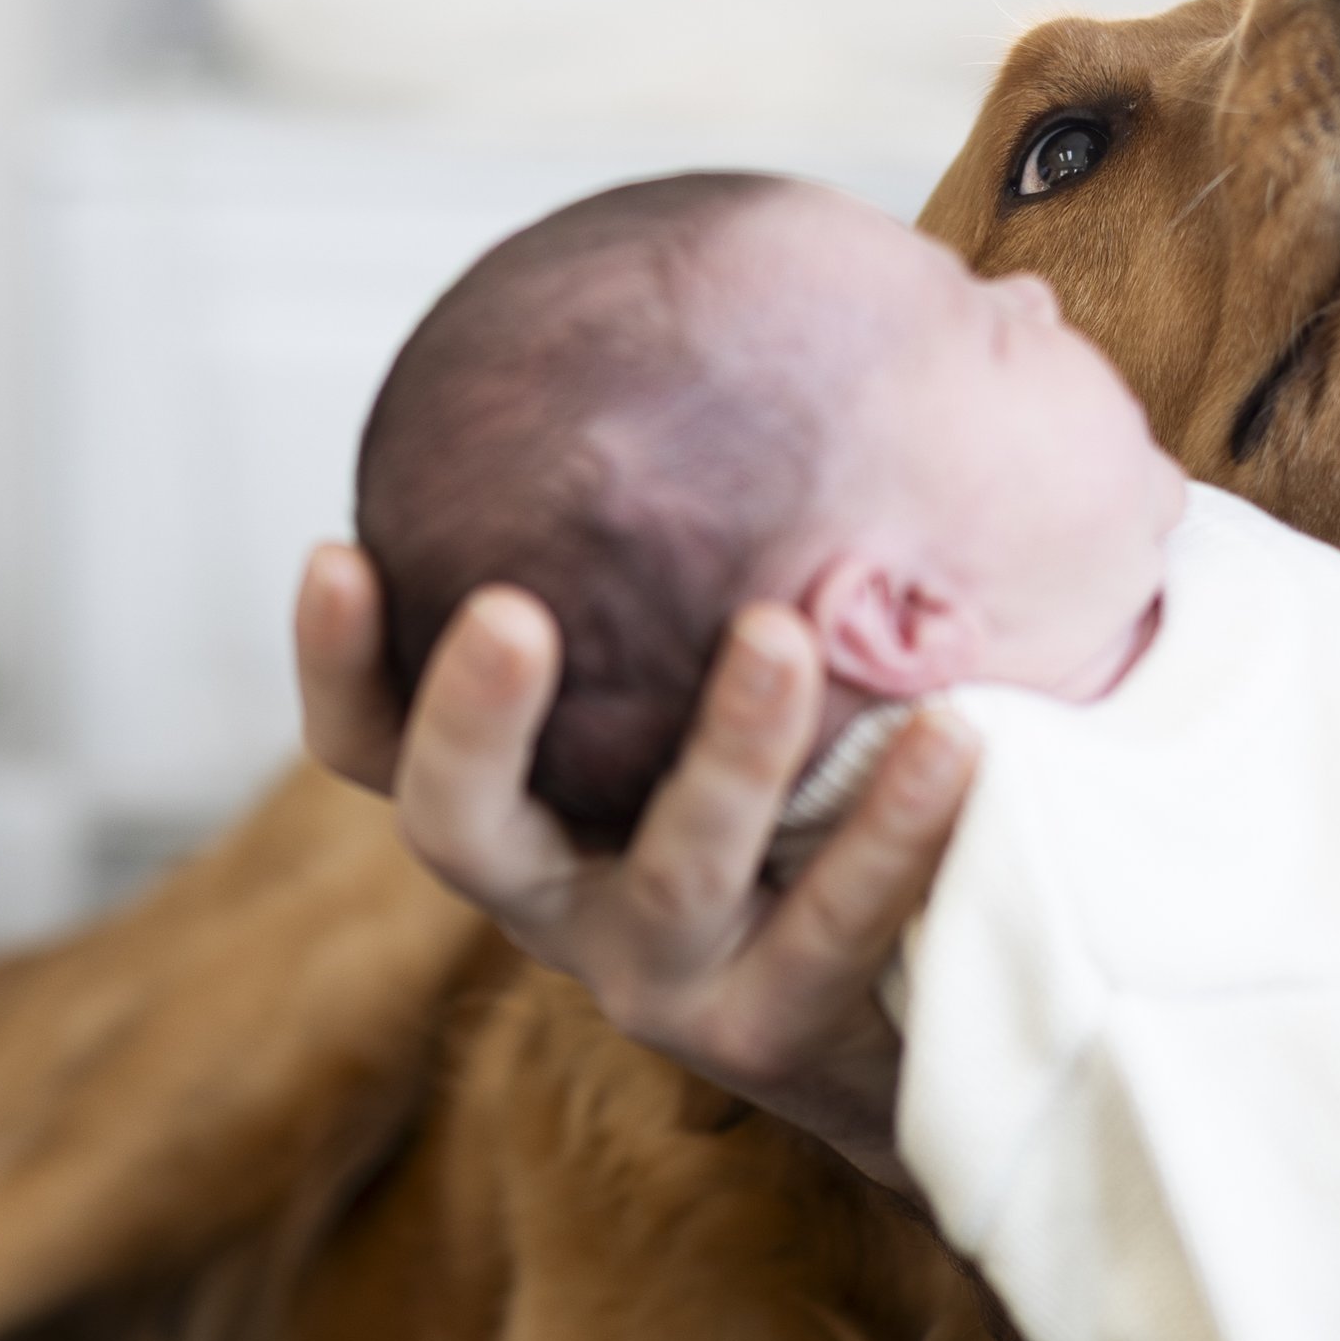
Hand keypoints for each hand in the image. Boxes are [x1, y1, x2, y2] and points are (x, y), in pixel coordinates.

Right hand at [294, 543, 975, 1184]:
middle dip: (472, 718)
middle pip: (457, 829)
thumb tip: (1000, 302)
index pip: (379, 749)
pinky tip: (954, 735)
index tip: (339, 548)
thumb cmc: (834, 805)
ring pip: (671, 874)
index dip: (339, 664)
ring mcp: (665, 980)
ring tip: (784, 637)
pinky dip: (888, 831)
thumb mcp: (790, 669)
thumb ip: (823, 518)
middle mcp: (565, 903)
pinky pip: (833, 929)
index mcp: (531, 807)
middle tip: (513, 610)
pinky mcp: (779, 1038)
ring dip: (726, 752)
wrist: (933, 1026)